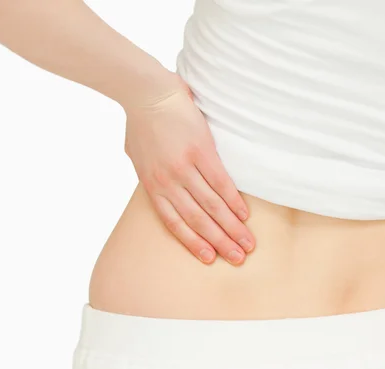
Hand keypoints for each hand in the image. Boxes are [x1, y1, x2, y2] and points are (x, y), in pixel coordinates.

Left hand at [123, 74, 254, 265]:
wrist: (147, 93)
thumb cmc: (140, 123)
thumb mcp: (137, 157)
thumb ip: (151, 176)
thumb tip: (160, 186)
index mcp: (153, 186)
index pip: (175, 223)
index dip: (193, 242)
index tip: (210, 258)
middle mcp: (169, 183)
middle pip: (197, 220)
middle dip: (219, 242)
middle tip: (238, 259)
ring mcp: (185, 168)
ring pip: (211, 206)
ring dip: (231, 227)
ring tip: (247, 243)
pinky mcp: (201, 152)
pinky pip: (221, 183)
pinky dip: (234, 201)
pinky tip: (245, 215)